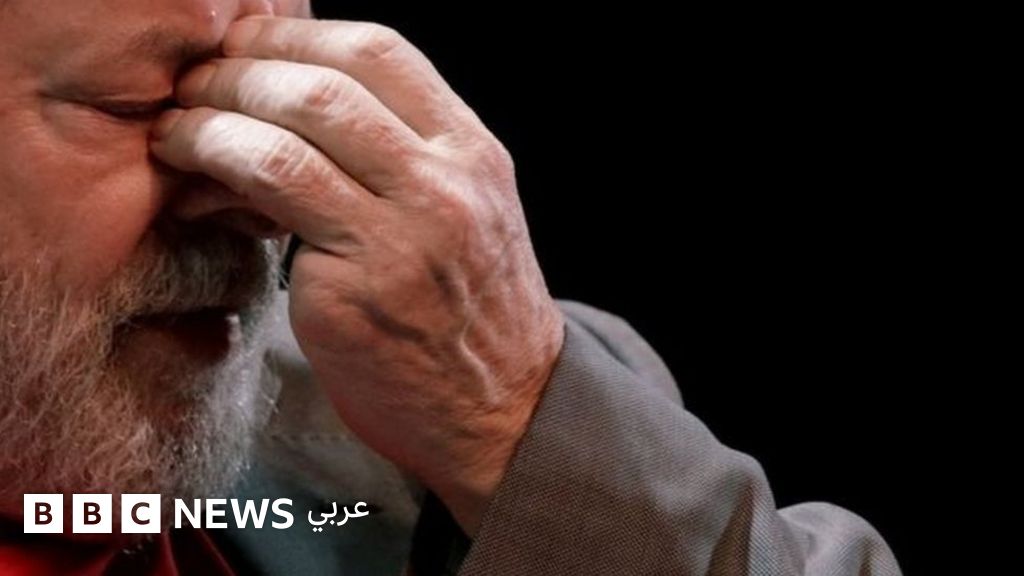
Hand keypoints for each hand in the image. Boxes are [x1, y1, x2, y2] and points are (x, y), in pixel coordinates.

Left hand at [150, 16, 564, 534]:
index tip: (246, 42)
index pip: (379, 50)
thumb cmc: (470, 306)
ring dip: (211, 122)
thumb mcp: (465, 208)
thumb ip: (404, 150)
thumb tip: (299, 93)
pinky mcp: (355, 295)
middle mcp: (445, 187)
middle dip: (238, 70)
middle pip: (323, 86)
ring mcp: (402, 241)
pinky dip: (215, 183)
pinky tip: (192, 192)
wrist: (503, 408)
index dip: (296, 34)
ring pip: (287, 142)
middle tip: (194, 82)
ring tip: (176, 130)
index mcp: (473, 154)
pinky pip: (271, 211)